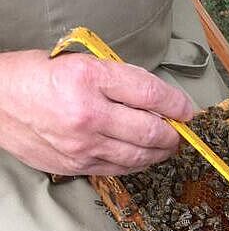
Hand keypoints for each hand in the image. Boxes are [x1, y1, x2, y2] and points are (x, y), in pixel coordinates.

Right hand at [0, 49, 193, 175]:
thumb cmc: (38, 76)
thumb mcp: (80, 62)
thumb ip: (121, 79)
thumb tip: (161, 98)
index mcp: (89, 78)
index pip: (151, 94)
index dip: (178, 104)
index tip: (188, 109)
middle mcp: (88, 114)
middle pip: (152, 130)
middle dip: (174, 133)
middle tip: (180, 130)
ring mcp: (82, 144)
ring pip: (140, 155)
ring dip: (161, 151)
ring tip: (166, 143)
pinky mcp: (75, 165)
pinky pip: (120, 168)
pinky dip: (138, 162)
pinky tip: (142, 154)